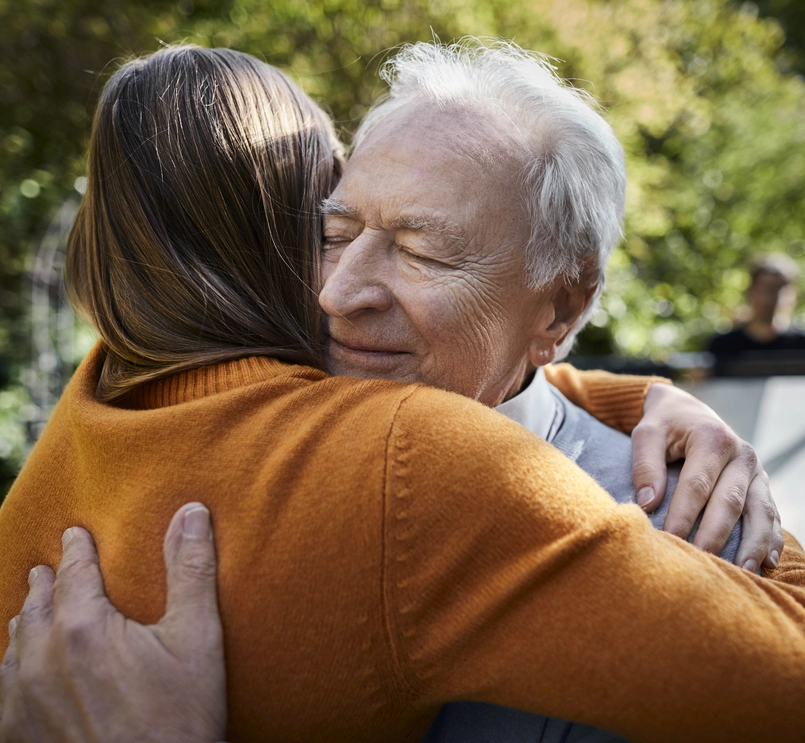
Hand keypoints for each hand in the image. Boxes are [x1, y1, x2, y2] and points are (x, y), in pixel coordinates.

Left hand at [0, 502, 225, 742]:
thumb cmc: (179, 719)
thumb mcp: (198, 638)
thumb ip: (190, 570)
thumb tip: (191, 512)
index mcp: (84, 627)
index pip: (74, 572)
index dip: (76, 549)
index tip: (75, 534)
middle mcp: (41, 661)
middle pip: (37, 606)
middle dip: (46, 583)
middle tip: (48, 568)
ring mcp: (21, 704)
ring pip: (14, 647)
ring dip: (26, 623)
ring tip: (31, 611)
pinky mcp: (16, 738)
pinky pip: (1, 692)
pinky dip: (10, 669)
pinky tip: (17, 669)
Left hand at [631, 383, 781, 571]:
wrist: (687, 412)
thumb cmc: (664, 425)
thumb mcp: (647, 434)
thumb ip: (645, 465)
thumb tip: (647, 503)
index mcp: (713, 438)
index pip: (697, 484)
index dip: (684, 514)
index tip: (671, 539)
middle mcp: (741, 454)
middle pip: (730, 501)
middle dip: (716, 535)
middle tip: (703, 564)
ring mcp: (756, 471)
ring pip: (760, 511)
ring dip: (753, 543)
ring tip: (743, 571)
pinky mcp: (762, 484)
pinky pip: (771, 513)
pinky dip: (771, 538)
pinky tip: (767, 563)